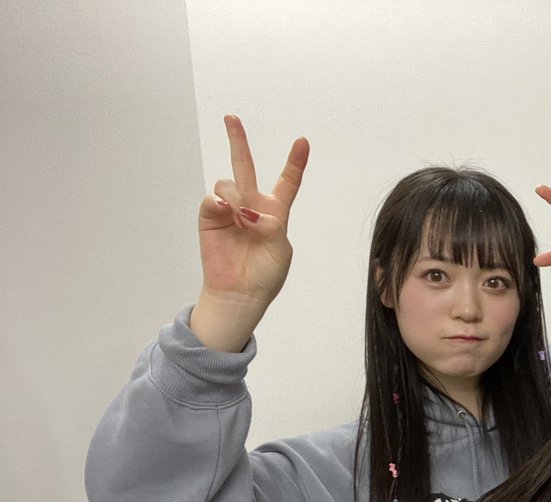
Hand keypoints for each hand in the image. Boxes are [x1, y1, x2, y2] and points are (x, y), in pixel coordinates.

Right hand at [191, 115, 309, 351]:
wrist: (240, 294)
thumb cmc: (265, 275)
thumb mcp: (280, 250)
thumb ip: (271, 224)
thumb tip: (247, 211)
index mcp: (275, 212)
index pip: (287, 183)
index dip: (295, 163)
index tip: (302, 141)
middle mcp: (251, 206)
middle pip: (245, 168)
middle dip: (238, 141)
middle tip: (231, 118)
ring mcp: (229, 210)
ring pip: (230, 184)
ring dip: (238, 198)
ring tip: (242, 221)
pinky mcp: (209, 218)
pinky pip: (212, 198)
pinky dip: (221, 203)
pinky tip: (228, 214)